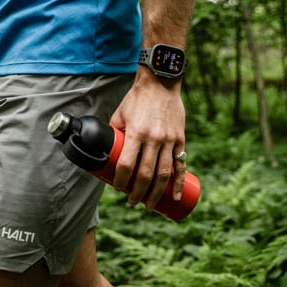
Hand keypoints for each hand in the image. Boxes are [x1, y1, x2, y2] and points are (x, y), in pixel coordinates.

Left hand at [109, 70, 185, 209]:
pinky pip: (180, 165)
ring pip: (164, 174)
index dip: (121, 181)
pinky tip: (176, 196)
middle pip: (146, 174)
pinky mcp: (180, 139)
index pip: (126, 165)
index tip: (118, 188)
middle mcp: (153, 138)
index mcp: (135, 132)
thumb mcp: (120, 113)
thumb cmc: (136, 98)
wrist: (160, 82)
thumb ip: (116, 132)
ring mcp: (169, 140)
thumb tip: (106, 150)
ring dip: (156, 193)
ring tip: (149, 204)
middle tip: (132, 201)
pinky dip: (179, 183)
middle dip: (138, 193)